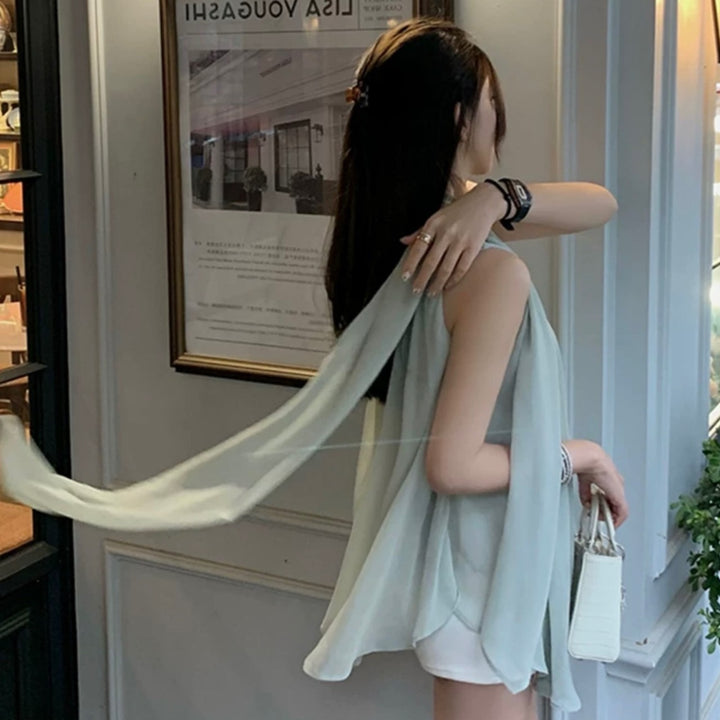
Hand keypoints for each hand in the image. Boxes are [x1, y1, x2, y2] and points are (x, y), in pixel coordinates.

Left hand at [398, 181, 505, 295]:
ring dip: (437, 283)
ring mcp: (461, 241)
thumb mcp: (436, 217)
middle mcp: (447, 233)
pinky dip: (453, 279)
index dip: (410, 264)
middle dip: (422, 279)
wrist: (484, 202)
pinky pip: (462, 268)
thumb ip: (420, 231)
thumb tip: (402, 241)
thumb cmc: (457, 211)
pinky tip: (447, 286)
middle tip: (416, 291)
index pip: (418, 248)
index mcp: (434, 224)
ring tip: (430, 293)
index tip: (405, 277)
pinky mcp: (474, 247)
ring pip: (446, 268)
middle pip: (431, 261)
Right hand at [576, 447, 628, 528]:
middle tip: (599, 517)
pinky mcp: (620, 497)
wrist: (592, 460)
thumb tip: (585, 503)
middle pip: (615, 503)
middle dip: (606, 512)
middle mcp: (617, 485)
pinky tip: (611, 524)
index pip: (610, 495)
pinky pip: (622, 513)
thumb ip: (586, 494)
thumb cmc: (588, 464)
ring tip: (602, 520)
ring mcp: (619, 492)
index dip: (603, 504)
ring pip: (619, 509)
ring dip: (610, 517)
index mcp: (609, 479)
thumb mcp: (585, 482)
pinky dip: (617, 520)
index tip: (597, 509)